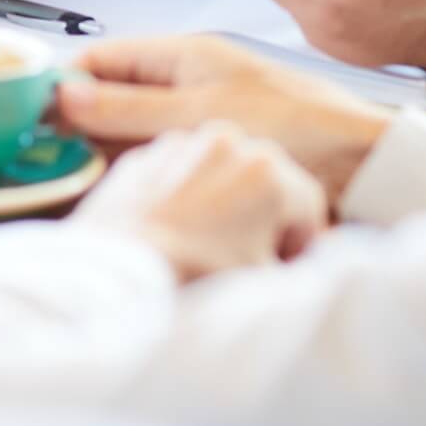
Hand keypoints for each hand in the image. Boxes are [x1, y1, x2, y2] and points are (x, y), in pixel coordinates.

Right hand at [57, 35, 390, 200]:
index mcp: (185, 56)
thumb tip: (65, 95)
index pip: (104, 58)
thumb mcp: (202, 117)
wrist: (364, 164)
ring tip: (72, 177)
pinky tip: (123, 191)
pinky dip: (138, 168)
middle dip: (78, 120)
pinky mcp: (216, 151)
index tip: (29, 111)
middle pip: (113, 94)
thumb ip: (130, 109)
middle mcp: (189, 80)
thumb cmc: (300, 127)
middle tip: (42, 154)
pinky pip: (162, 154)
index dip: (64, 81)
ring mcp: (201, 115)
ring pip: (133, 128)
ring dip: (105, 149)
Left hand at [72, 121, 324, 281]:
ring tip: (206, 243)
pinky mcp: (142, 155)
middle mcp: (228, 141)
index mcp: (269, 170)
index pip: (308, 204)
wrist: (118, 277)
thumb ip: (300, 270)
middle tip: (246, 256)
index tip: (285, 267)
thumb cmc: (197, 281)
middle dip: (263, 216)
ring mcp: (180, 143)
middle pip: (264, 179)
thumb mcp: (265, 284)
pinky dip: (182, 195)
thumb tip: (305, 264)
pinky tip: (172, 231)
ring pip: (218, 170)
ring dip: (222, 200)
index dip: (302, 242)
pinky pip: (176, 173)